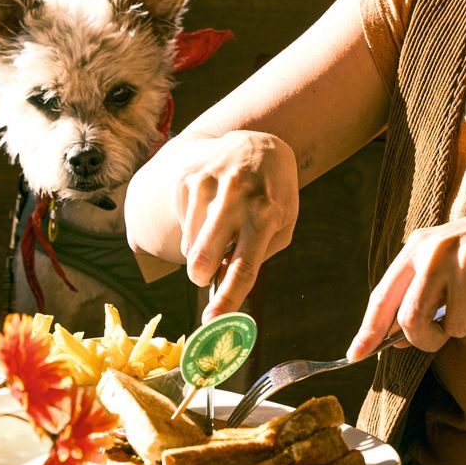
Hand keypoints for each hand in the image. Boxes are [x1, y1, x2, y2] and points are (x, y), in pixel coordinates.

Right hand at [176, 130, 299, 313]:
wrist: (257, 143)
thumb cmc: (273, 194)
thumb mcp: (283, 221)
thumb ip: (259, 254)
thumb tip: (223, 283)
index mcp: (267, 213)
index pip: (245, 265)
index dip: (229, 297)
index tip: (214, 321)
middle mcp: (237, 196)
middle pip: (204, 257)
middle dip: (200, 277)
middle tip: (205, 275)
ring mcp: (209, 184)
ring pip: (190, 246)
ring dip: (201, 250)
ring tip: (220, 227)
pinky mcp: (189, 178)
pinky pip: (183, 224)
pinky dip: (195, 228)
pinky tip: (211, 208)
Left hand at [346, 205, 465, 358]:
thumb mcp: (443, 269)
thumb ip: (417, 299)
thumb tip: (390, 340)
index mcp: (417, 248)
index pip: (383, 295)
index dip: (369, 330)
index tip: (355, 355)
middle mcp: (437, 249)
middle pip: (412, 319)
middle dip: (427, 339)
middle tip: (442, 334)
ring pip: (456, 325)